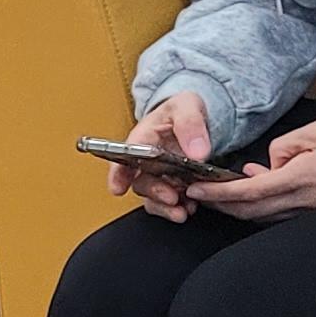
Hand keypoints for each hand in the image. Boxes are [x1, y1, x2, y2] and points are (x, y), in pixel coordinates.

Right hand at [118, 91, 213, 222]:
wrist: (193, 116)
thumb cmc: (182, 108)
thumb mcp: (188, 106)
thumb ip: (191, 125)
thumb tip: (198, 152)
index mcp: (142, 138)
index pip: (124, 156)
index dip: (118, 174)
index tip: (118, 188)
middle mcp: (144, 160)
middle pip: (140, 181)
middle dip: (154, 192)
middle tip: (172, 197)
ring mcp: (157, 173)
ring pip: (152, 196)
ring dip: (165, 206)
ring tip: (183, 210)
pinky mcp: (170, 182)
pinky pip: (167, 200)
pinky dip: (177, 207)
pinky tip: (190, 206)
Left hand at [203, 116, 315, 222]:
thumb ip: (284, 145)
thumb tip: (269, 163)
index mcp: (299, 178)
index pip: (247, 191)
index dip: (217, 192)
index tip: (196, 186)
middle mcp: (300, 201)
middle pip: (247, 211)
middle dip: (218, 204)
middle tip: (198, 193)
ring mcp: (307, 212)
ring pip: (260, 217)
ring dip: (236, 208)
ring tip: (219, 194)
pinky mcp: (314, 214)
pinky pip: (276, 216)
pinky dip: (257, 208)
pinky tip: (253, 193)